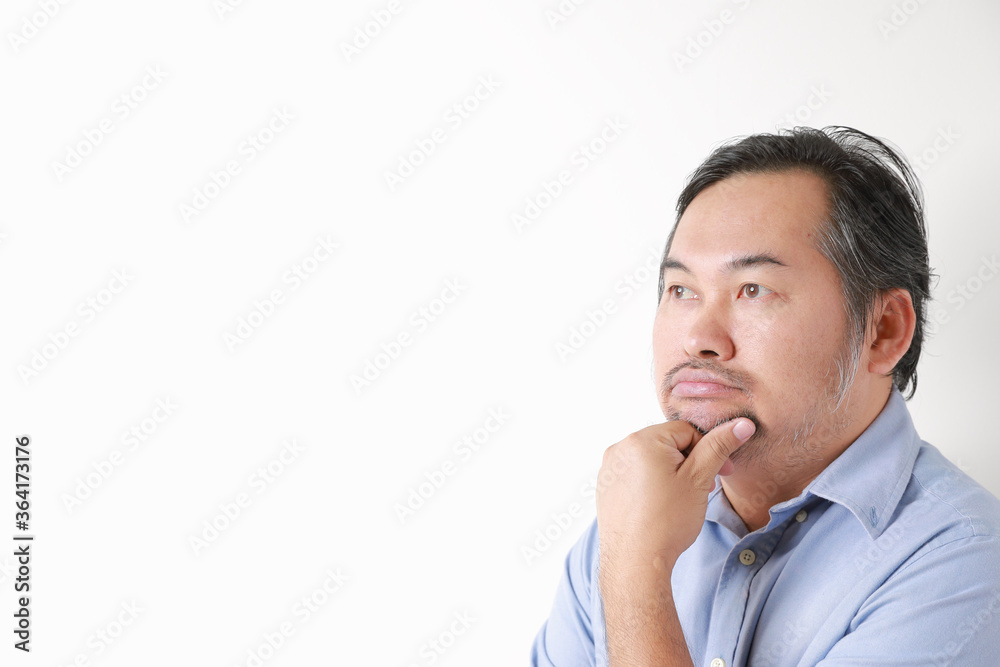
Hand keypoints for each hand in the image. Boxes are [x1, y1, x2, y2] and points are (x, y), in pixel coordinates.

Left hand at [596, 418, 755, 573]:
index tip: (722, 473)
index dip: (708, 451)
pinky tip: (659, 507)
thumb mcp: (698, 480)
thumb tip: (742, 424)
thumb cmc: (667, 522)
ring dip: (670, 473)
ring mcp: (609, 469)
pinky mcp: (605, 487)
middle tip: (701, 491)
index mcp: (641, 440)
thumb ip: (719, 447)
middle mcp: (619, 449)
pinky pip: (634, 475)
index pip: (685, 431)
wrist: (635, 563)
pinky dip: (650, 484)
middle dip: (688, 463)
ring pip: (651, 460)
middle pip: (666, 444)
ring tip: (679, 501)